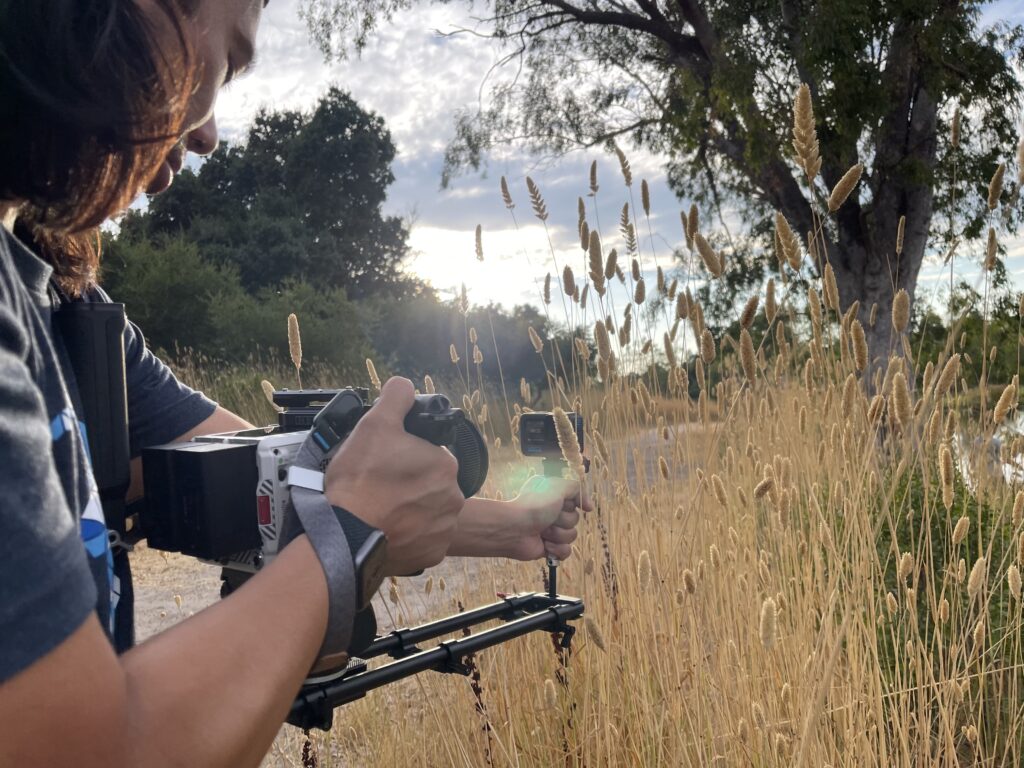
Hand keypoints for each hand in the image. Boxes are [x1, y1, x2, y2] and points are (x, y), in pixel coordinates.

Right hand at [324, 377, 464, 574]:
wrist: (345, 536)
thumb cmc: (360, 482)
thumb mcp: (375, 424)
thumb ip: (396, 398)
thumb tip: (404, 386)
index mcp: (444, 465)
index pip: (428, 454)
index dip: (405, 456)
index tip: (386, 464)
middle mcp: (453, 498)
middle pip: (429, 484)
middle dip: (409, 484)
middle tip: (380, 487)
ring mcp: (443, 528)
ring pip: (427, 512)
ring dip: (409, 510)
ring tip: (381, 509)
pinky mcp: (431, 554)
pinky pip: (422, 539)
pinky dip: (408, 535)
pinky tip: (387, 529)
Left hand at [505, 474, 592, 560]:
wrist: (514, 529)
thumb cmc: (534, 505)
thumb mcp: (557, 486)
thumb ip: (576, 489)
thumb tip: (588, 506)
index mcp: (553, 496)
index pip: (576, 502)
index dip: (571, 504)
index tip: (564, 504)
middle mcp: (552, 512)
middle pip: (575, 520)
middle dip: (562, 521)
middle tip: (548, 519)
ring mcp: (550, 531)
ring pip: (572, 536)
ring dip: (557, 534)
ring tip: (542, 532)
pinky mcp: (549, 548)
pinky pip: (566, 551)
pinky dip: (557, 549)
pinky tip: (546, 545)